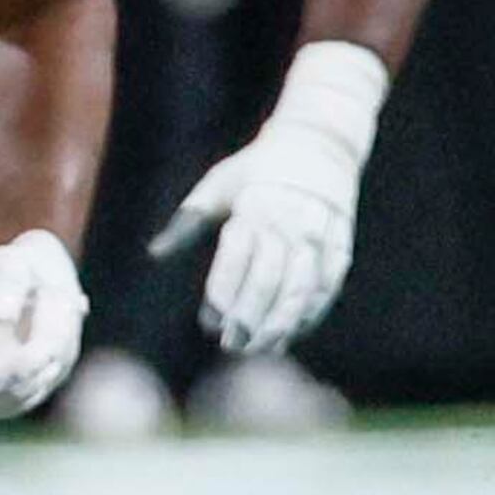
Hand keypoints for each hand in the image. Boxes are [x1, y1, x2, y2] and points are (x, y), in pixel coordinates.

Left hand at [0, 229, 85, 421]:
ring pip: (19, 403)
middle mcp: (62, 356)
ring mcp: (53, 371)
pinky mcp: (38, 379)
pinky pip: (15, 403)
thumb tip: (2, 315)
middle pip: (25, 390)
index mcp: (61, 327)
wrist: (46, 269)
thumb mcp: (14, 262)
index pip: (31, 364)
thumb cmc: (26, 264)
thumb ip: (9, 285)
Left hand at [149, 41, 385, 355]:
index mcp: (255, 209)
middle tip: (232, 345)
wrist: (318, 146)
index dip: (221, 296)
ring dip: (280, 325)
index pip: (235, 262)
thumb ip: (187, 222)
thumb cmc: (257, 169)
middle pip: (268, 283)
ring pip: (300, 291)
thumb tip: (154, 254)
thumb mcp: (217, 185)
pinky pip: (326, 289)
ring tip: (262, 348)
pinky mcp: (340, 248)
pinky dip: (310, 314)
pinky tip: (293, 332)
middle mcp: (289, 224)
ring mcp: (319, 238)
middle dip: (249, 319)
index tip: (208, 322)